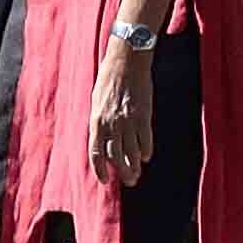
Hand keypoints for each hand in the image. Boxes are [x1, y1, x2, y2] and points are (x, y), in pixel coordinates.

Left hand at [89, 41, 157, 185]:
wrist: (126, 61)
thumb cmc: (109, 78)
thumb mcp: (97, 100)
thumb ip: (99, 121)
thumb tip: (102, 138)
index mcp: (97, 120)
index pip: (96, 152)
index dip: (100, 169)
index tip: (105, 180)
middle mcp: (111, 123)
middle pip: (115, 156)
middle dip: (122, 172)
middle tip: (128, 181)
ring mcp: (128, 120)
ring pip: (131, 151)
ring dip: (134, 165)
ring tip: (137, 174)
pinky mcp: (143, 114)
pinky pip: (145, 138)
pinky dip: (146, 149)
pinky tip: (146, 156)